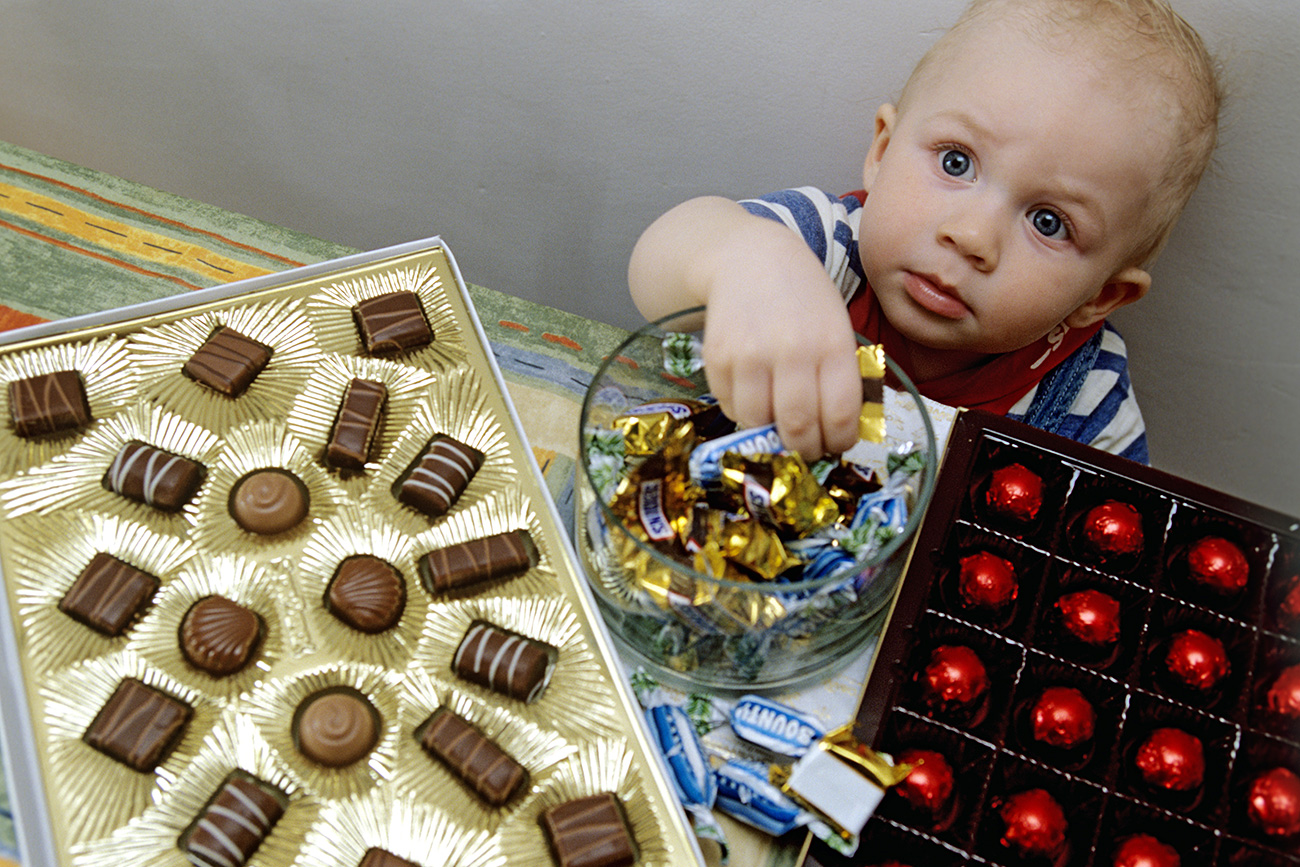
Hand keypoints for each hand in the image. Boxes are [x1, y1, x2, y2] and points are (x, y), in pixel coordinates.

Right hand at [629, 197, 862, 457]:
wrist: (750, 260)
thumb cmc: (803, 300)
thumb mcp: (835, 328)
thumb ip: (839, 377)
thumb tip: (834, 434)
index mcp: (831, 344)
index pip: (840, 415)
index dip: (839, 441)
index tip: (836, 444)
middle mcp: (791, 351)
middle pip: (798, 428)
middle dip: (804, 449)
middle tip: (806, 447)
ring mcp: (750, 355)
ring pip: (759, 424)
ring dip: (770, 435)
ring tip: (778, 423)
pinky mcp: (718, 358)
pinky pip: (731, 407)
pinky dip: (744, 413)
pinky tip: (755, 395)